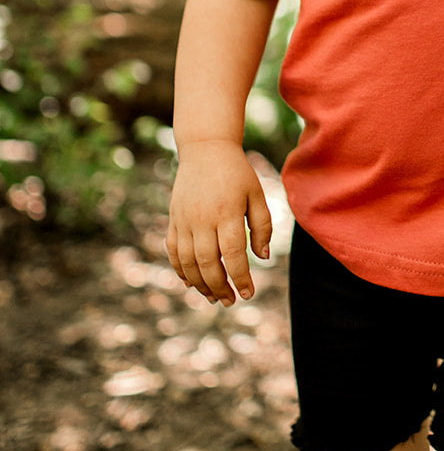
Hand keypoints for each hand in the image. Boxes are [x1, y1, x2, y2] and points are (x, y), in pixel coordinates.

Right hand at [167, 141, 271, 305]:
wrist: (205, 149)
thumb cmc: (237, 173)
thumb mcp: (256, 194)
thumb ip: (262, 226)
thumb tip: (263, 258)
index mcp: (227, 212)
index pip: (233, 254)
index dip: (240, 277)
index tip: (248, 294)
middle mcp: (202, 219)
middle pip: (207, 263)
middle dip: (219, 287)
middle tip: (230, 301)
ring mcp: (184, 220)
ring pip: (187, 262)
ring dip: (200, 284)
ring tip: (213, 297)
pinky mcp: (173, 219)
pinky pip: (173, 252)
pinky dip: (180, 270)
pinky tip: (191, 283)